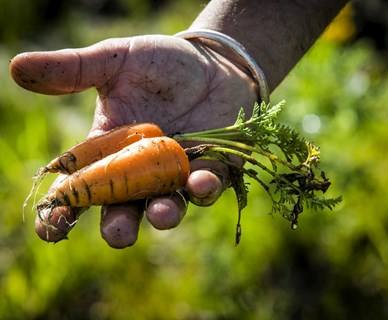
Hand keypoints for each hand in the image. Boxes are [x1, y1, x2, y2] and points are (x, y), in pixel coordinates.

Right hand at [10, 35, 256, 246]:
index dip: (65, 209)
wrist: (210, 63)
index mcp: (111, 150)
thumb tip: (16, 67)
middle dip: (120, 226)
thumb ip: (74, 70)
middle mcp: (142, 171)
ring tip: (161, 214)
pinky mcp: (211, 170)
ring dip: (164, 215)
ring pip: (167, 207)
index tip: (52, 226)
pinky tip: (200, 182)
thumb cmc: (161, 63)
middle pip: (125, 209)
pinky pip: (206, 189)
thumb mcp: (116, 61)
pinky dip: (203, 190)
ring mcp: (176, 175)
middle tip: (117, 232)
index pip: (82, 186)